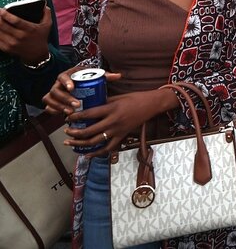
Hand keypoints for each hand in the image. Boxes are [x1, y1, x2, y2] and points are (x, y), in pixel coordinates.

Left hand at [0, 6, 50, 63]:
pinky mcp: (7, 48)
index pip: (15, 21)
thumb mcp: (47, 25)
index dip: (6, 14)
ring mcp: (13, 43)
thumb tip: (44, 5)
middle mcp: (20, 37)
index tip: (1, 9)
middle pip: (3, 25)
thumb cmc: (41, 37)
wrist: (38, 54)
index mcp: (30, 29)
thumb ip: (46, 14)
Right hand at [42, 65, 120, 115]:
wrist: (77, 82)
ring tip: (70, 112)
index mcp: (67, 75)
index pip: (62, 77)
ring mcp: (54, 93)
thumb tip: (119, 76)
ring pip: (49, 99)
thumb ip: (105, 75)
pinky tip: (61, 115)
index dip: (66, 82)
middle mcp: (58, 83)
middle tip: (76, 105)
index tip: (72, 87)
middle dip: (65, 99)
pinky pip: (48, 107)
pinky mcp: (52, 102)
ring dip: (59, 106)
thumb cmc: (85, 78)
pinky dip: (53, 111)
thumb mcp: (93, 75)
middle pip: (55, 91)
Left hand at [62, 88, 178, 157]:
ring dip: (81, 143)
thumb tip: (89, 106)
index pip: (89, 114)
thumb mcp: (117, 97)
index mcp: (111, 108)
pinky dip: (97, 153)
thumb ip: (103, 102)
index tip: (67, 117)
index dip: (76, 117)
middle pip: (89, 131)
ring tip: (70, 142)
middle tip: (66, 131)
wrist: (151, 105)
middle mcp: (113, 121)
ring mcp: (118, 130)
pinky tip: (87, 155)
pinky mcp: (122, 136)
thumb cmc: (135, 98)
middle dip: (75, 132)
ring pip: (96, 141)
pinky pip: (108, 148)